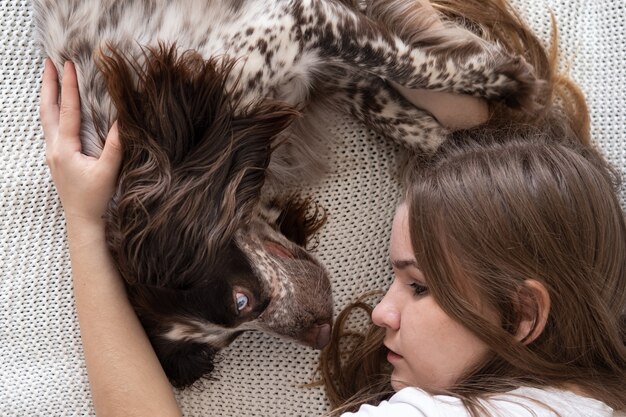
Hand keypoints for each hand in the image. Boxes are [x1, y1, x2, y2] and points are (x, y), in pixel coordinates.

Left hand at [40, 59, 122, 225]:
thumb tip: (120, 120)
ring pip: (46, 118)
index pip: (67, 110)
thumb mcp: (109, 171)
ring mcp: (52, 154)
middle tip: (49, 62)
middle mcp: (54, 149)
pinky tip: (57, 108)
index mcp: (65, 149)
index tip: (69, 65)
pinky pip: (50, 128)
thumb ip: (114, 145)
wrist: (83, 220)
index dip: (68, 86)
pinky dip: (52, 111)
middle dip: (48, 84)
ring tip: (50, 78)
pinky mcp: (56, 159)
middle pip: (47, 109)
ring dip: (47, 96)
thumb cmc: (96, 198)